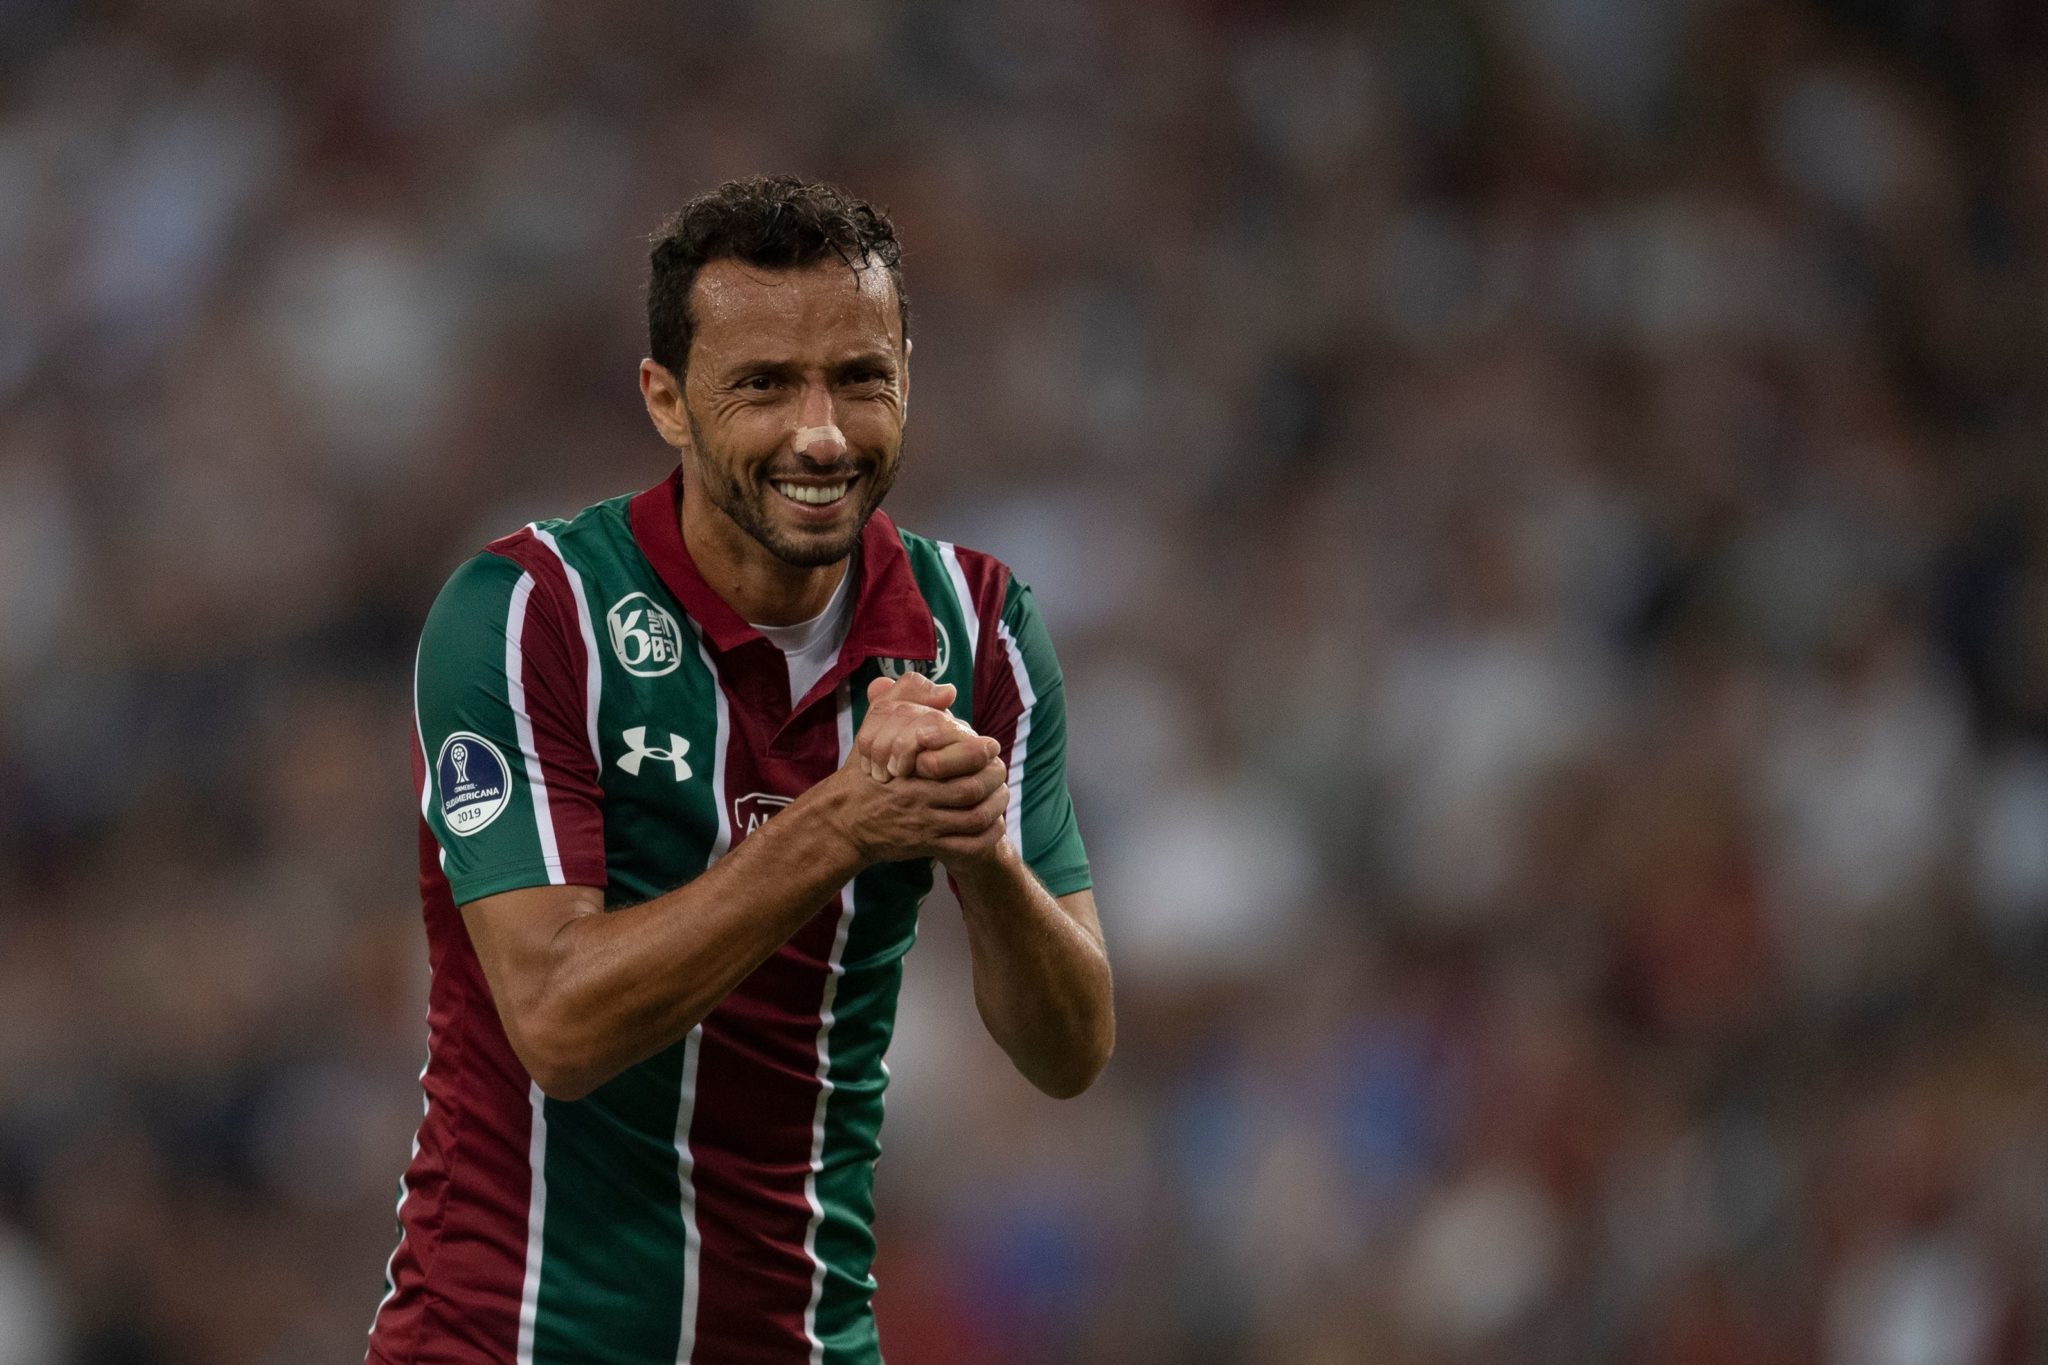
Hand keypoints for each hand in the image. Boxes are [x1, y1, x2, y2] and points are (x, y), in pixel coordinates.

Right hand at [818, 674, 1007, 862]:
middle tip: (1000, 771)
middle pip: (972, 788)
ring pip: (975, 817)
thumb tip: (948, 691)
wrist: (844, 819)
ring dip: (996, 806)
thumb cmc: (865, 772)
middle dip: (994, 779)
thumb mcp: (876, 726)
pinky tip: (994, 824)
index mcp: (912, 764)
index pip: (961, 757)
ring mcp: (924, 822)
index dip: (982, 752)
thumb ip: (908, 699)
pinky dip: (988, 836)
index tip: (991, 746)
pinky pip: (968, 846)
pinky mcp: (927, 845)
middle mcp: (920, 793)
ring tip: (1001, 795)